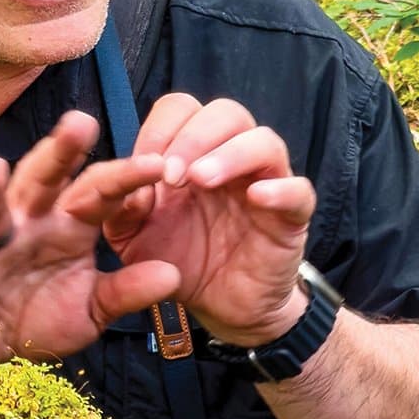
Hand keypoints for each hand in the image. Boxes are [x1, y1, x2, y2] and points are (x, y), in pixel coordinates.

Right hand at [0, 111, 183, 372]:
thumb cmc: (37, 315)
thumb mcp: (92, 309)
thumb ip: (127, 292)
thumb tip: (175, 274)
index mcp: (67, 226)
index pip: (100, 192)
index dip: (127, 178)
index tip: (160, 164)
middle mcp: (27, 225)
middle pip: (44, 180)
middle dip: (59, 153)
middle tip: (81, 122)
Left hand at [104, 92, 320, 346]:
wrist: (219, 308)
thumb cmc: (180, 260)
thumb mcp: (134, 237)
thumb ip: (121, 207)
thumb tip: (122, 179)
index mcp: (193, 154)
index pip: (182, 109)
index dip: (161, 128)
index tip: (143, 163)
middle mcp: (233, 159)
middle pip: (227, 113)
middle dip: (194, 137)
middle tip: (171, 176)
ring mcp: (267, 183)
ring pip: (264, 141)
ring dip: (230, 154)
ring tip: (201, 181)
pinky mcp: (292, 216)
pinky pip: (298, 190)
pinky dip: (279, 189)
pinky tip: (254, 198)